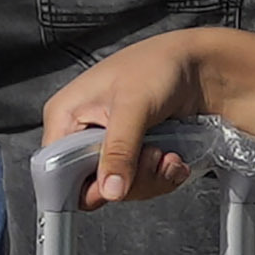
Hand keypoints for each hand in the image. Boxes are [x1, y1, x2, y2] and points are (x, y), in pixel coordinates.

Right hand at [43, 32, 214, 206]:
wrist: (199, 65)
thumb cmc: (158, 65)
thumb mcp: (134, 105)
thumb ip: (120, 148)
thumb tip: (110, 190)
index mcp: (66, 116)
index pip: (55, 170)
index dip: (81, 186)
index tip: (113, 189)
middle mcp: (82, 135)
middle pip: (91, 187)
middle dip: (128, 181)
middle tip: (151, 155)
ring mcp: (110, 147)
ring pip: (119, 190)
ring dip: (150, 178)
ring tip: (166, 153)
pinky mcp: (133, 155)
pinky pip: (141, 185)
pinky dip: (162, 177)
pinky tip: (173, 159)